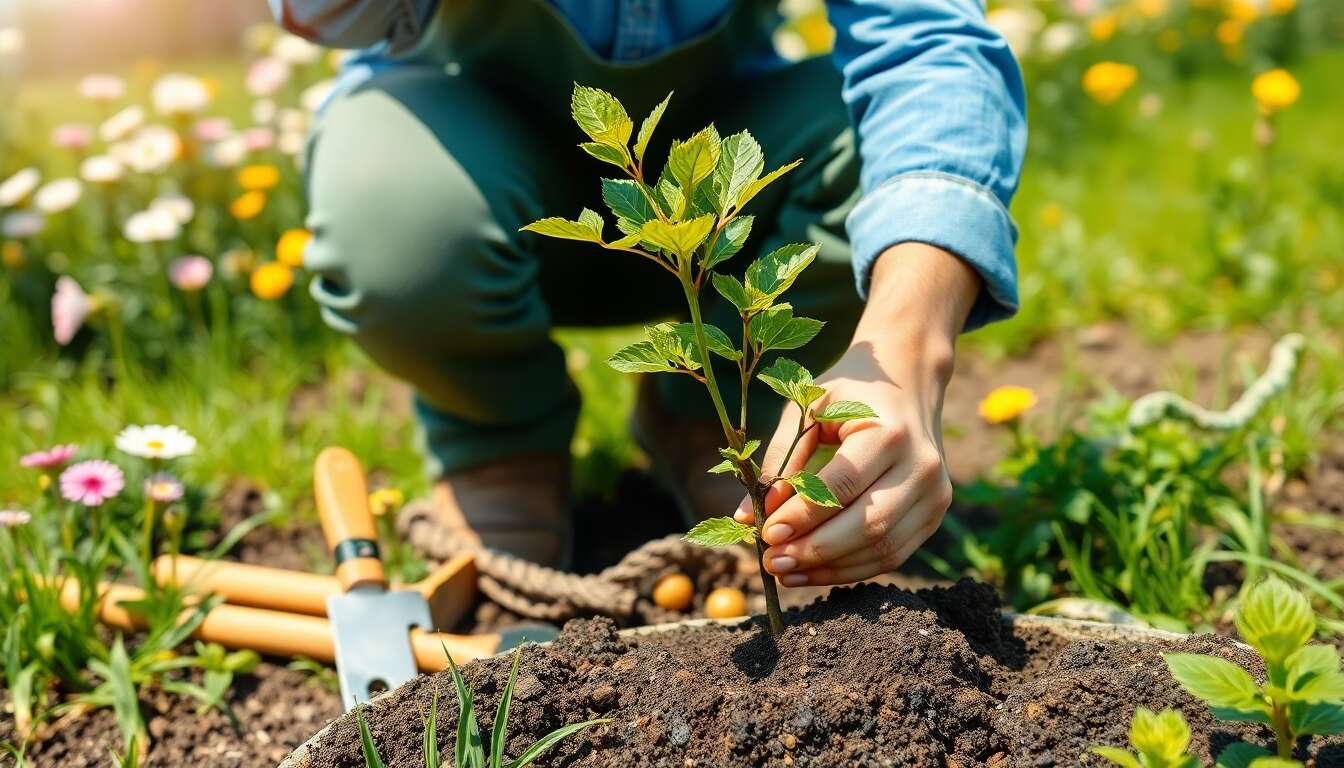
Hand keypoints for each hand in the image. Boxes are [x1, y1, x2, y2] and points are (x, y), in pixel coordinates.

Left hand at [733, 242, 979, 585]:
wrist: (908, 384)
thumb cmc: (850, 394)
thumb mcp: (809, 409)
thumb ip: (781, 459)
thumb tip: (749, 517)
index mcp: (889, 431)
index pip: (842, 485)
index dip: (803, 515)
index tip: (766, 533)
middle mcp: (921, 466)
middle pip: (868, 525)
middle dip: (814, 550)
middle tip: (770, 560)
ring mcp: (934, 495)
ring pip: (882, 549)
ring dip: (828, 568)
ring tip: (784, 571)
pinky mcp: (933, 516)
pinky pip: (891, 556)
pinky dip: (849, 570)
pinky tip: (811, 571)